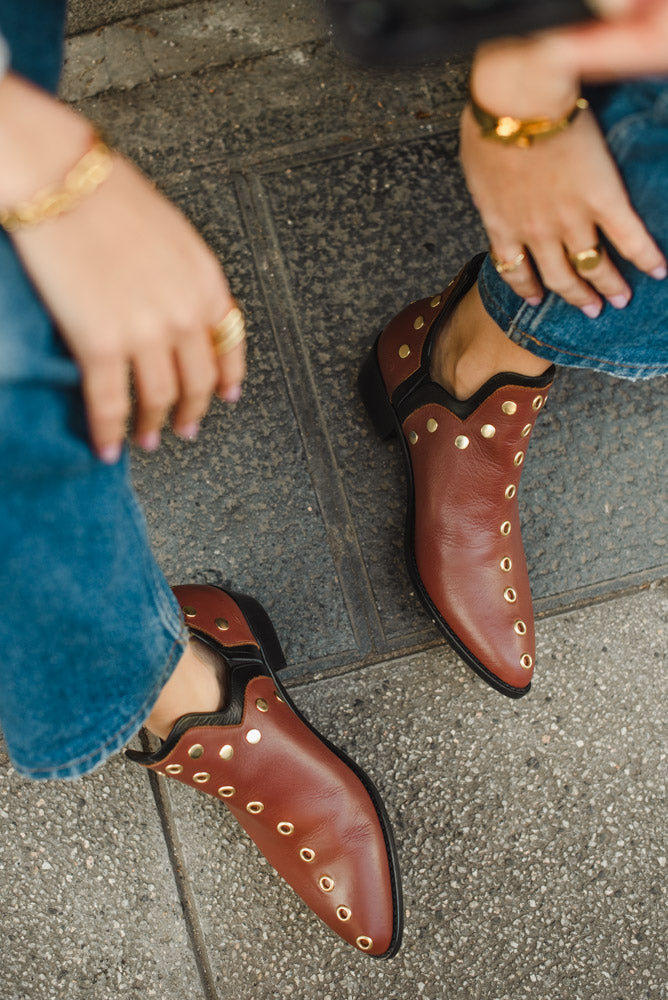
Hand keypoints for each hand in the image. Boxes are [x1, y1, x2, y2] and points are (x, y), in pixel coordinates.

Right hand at [1, 75, 244, 462]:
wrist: (60, 178)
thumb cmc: (107, 192)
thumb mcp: (172, 231)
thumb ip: (186, 276)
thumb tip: (182, 304)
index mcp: (206, 282)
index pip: (230, 343)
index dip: (228, 376)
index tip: (226, 395)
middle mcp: (185, 313)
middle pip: (198, 380)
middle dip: (193, 410)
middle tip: (187, 427)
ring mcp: (146, 333)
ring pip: (158, 398)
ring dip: (154, 426)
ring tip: (149, 440)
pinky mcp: (102, 345)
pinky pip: (110, 404)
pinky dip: (110, 432)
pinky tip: (109, 446)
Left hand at [461, 41, 666, 314]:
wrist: (519, 102)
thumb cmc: (491, 123)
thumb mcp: (475, 166)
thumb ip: (488, 189)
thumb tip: (490, 186)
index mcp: (502, 225)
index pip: (514, 270)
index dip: (528, 288)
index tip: (538, 298)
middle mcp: (537, 232)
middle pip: (560, 277)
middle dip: (577, 297)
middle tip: (591, 309)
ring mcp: (571, 219)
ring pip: (593, 265)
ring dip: (610, 285)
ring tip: (621, 298)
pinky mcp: (603, 199)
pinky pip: (628, 237)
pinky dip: (646, 256)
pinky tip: (659, 270)